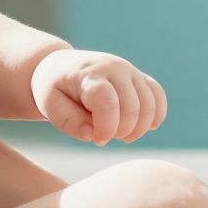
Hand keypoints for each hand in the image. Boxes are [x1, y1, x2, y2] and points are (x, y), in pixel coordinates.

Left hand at [32, 48, 166, 146]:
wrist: (61, 67)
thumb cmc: (54, 89)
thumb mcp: (49, 105)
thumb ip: (69, 122)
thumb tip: (93, 135)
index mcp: (89, 74)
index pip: (107, 102)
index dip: (106, 128)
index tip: (96, 140)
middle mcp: (114, 68)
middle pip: (131, 107)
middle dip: (120, 132)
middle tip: (102, 138)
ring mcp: (130, 71)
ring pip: (149, 105)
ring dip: (137, 129)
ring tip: (117, 134)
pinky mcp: (140, 77)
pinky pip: (158, 98)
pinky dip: (155, 117)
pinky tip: (140, 128)